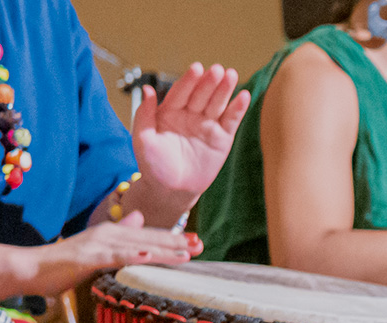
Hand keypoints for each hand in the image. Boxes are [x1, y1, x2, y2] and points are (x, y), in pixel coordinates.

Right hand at [33, 212, 198, 291]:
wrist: (30, 268)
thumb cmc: (61, 264)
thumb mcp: (95, 249)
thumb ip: (118, 234)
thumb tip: (139, 217)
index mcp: (110, 233)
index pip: (147, 235)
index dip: (172, 238)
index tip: (195, 242)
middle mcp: (107, 234)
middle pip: (148, 238)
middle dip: (176, 242)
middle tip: (200, 245)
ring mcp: (98, 245)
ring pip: (137, 246)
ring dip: (163, 249)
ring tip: (186, 253)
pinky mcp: (88, 257)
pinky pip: (115, 257)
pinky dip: (133, 256)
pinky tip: (149, 256)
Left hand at [131, 63, 252, 197]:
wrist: (170, 190)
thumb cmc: (153, 165)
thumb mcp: (143, 140)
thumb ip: (144, 115)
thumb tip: (147, 90)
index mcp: (169, 111)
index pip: (180, 92)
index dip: (188, 81)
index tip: (196, 68)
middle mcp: (190, 114)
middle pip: (201, 94)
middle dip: (208, 82)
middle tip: (217, 70)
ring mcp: (207, 124)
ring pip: (217, 103)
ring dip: (225, 89)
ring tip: (231, 75)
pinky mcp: (223, 136)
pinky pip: (231, 120)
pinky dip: (238, 108)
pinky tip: (244, 96)